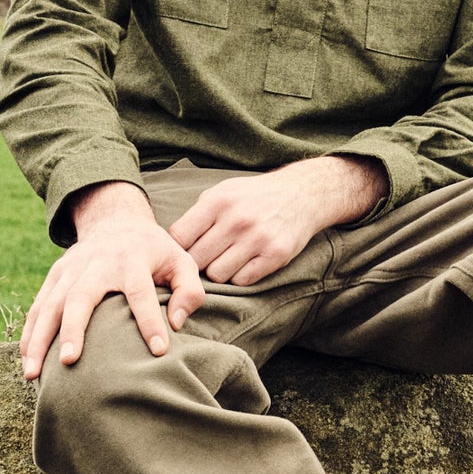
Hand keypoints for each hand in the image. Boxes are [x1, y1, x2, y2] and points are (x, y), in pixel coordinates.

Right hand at [20, 181, 204, 376]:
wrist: (116, 220)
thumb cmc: (155, 251)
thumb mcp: (181, 261)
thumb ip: (189, 291)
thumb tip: (176, 324)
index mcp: (133, 260)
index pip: (142, 293)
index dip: (151, 321)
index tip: (159, 351)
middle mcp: (98, 263)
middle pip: (81, 295)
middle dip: (73, 329)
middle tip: (69, 361)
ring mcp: (72, 268)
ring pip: (51, 303)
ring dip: (40, 338)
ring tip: (33, 373)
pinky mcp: (56, 274)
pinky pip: (39, 304)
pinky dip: (30, 331)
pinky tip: (26, 359)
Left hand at [168, 155, 386, 285]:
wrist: (302, 194)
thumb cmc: (254, 196)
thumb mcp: (223, 192)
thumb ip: (198, 215)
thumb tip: (170, 245)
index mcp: (218, 201)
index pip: (179, 237)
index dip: (176, 250)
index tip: (181, 253)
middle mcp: (236, 220)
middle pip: (196, 260)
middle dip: (195, 264)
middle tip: (204, 261)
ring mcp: (257, 239)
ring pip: (217, 275)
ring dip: (218, 272)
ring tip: (225, 261)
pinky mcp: (275, 256)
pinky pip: (242, 281)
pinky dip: (239, 277)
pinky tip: (243, 264)